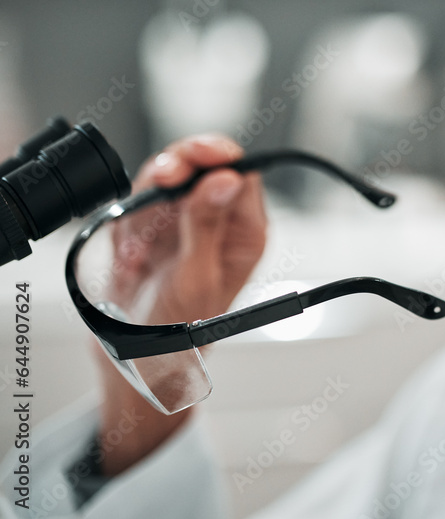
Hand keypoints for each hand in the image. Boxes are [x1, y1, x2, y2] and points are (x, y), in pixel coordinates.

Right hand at [94, 134, 266, 475]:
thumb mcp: (195, 278)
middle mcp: (218, 223)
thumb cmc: (176, 332)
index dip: (218, 157)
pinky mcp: (152, 230)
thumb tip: (226, 178)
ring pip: (164, 181)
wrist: (132, 362)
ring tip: (138, 251)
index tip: (195, 157)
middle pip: (202, 166)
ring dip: (144, 209)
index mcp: (244, 233)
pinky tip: (129, 262)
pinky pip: (136, 207)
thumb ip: (207, 225)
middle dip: (176, 169)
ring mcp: (182, 224)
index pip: (241, 173)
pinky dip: (126, 230)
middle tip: (161, 178)